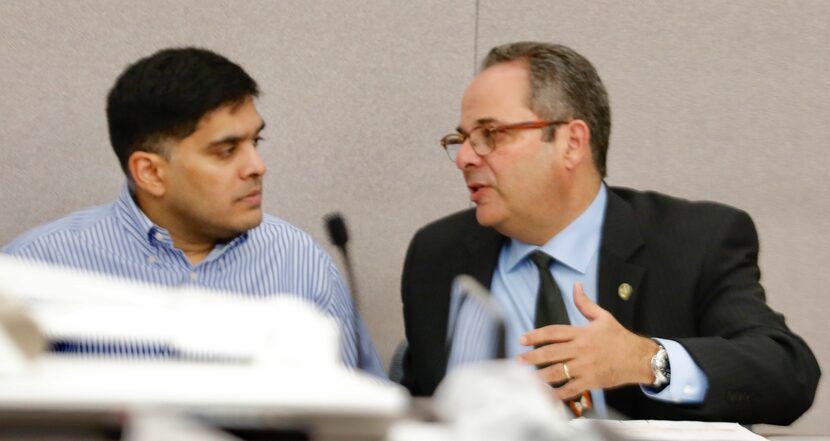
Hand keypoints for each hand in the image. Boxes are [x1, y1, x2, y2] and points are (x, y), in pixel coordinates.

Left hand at [517, 282, 657, 399]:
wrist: (639, 358)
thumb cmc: (620, 338)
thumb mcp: (603, 317)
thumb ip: (585, 303)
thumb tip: (576, 286)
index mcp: (582, 333)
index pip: (554, 332)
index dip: (536, 335)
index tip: (522, 339)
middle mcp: (581, 349)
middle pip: (551, 353)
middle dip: (532, 357)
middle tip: (517, 360)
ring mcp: (586, 367)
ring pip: (558, 372)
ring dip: (540, 376)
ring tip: (525, 379)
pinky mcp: (591, 381)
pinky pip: (571, 389)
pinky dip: (558, 394)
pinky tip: (546, 396)